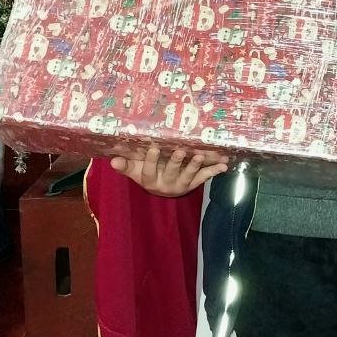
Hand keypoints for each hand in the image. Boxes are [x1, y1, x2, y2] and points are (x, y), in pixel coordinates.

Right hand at [110, 144, 228, 195]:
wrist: (162, 190)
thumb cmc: (147, 174)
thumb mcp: (135, 171)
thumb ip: (125, 166)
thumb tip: (112, 160)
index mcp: (150, 180)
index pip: (148, 171)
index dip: (150, 160)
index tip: (152, 147)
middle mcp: (166, 184)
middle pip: (170, 172)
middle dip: (175, 161)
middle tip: (180, 150)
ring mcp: (181, 184)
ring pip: (189, 175)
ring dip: (195, 165)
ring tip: (199, 155)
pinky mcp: (193, 183)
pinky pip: (204, 177)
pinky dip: (214, 171)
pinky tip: (224, 165)